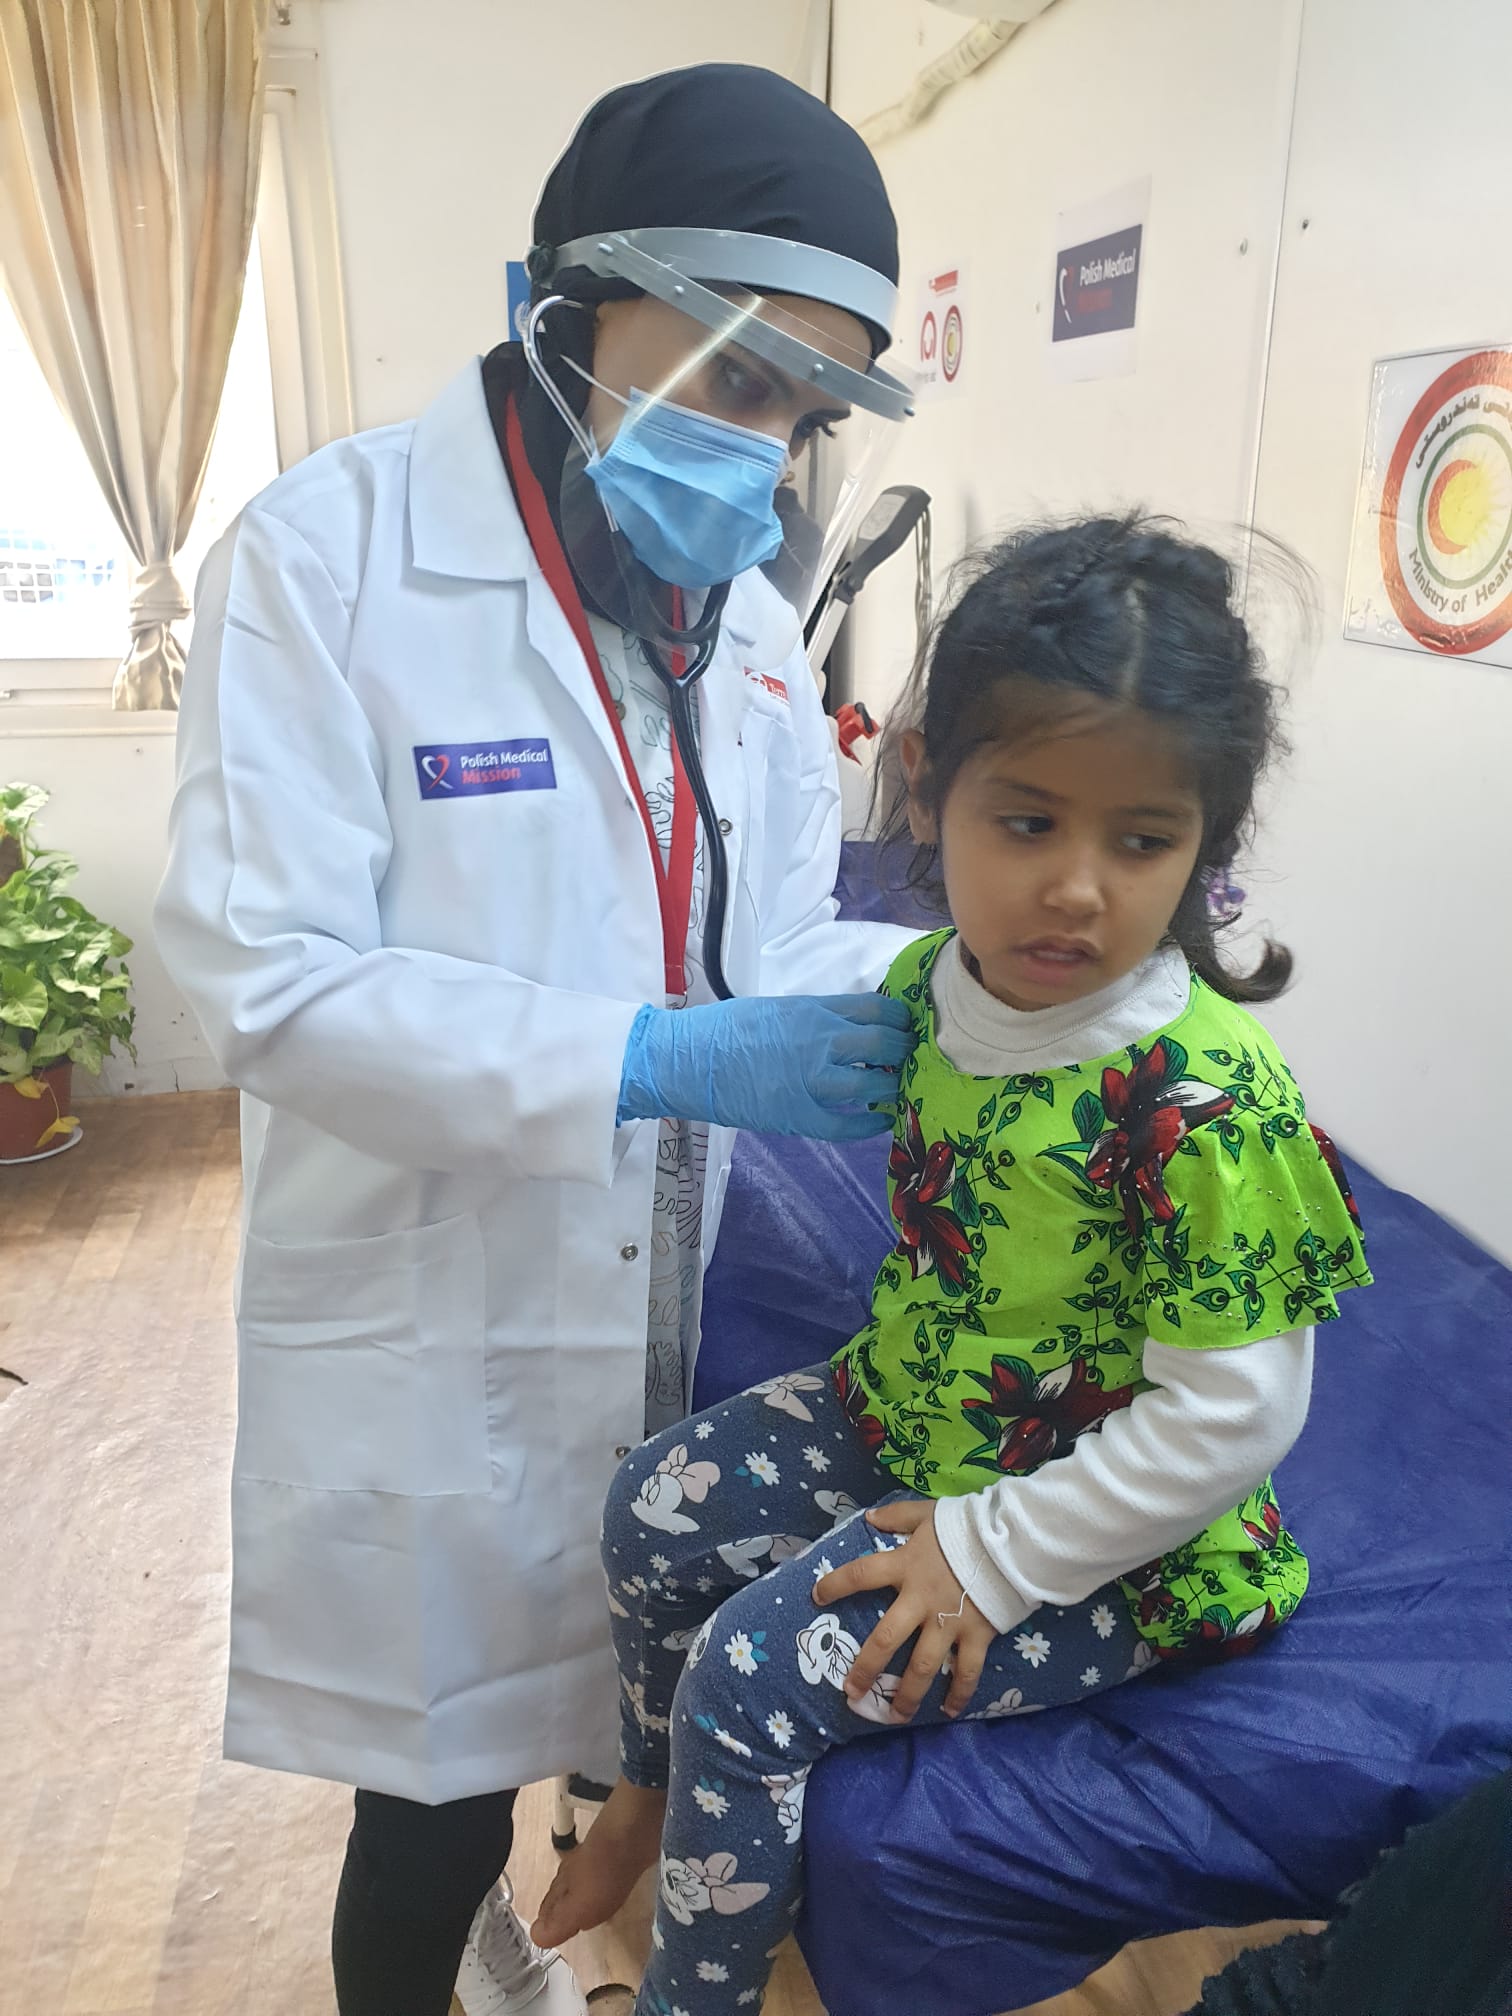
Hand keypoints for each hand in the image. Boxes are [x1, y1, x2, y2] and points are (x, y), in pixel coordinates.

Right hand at [618, 993, 914, 1140]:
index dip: (901, 1020)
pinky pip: (847, 1124)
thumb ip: (817, 1016)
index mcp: (814, 1010)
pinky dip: (868, 1125)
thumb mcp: (777, 1008)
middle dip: (905, 1052)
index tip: (906, 1027)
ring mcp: (812, 1079)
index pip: (878, 1009)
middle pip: (885, 1043)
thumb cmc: (724, 1029)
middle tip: (908, 1059)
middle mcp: (821, 1040)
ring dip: (892, 1087)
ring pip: (875, 1084)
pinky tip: (877, 1122)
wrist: (686, 1060)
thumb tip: (850, 1026)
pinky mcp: (798, 1114)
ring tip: (895, 1089)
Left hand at [812, 1502, 994, 1721]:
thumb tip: (869, 1518)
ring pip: (923, 1666)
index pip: (860, 1575)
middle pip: (886, 1639)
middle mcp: (921, 1601)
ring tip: (893, 1716)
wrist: (1012, 1540)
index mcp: (905, 1566)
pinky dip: (959, 1694)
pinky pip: (966, 1671)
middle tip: (851, 1692)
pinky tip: (948, 1711)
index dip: (835, 1585)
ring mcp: (949, 1622)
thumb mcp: (927, 1513)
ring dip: (907, 1694)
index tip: (816, 1597)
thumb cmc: (968, 1525)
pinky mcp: (977, 1636)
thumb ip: (897, 1517)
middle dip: (866, 1668)